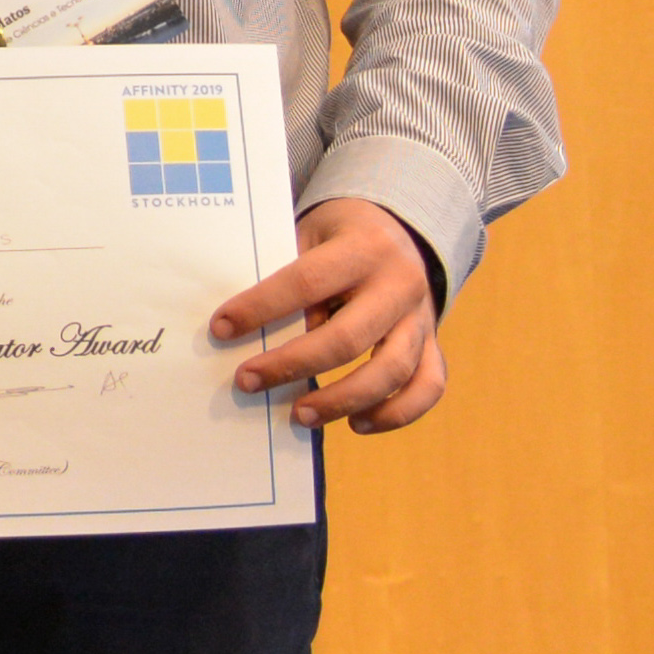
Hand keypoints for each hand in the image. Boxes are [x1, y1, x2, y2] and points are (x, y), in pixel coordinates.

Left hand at [213, 196, 446, 431]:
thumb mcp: (311, 234)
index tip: (220, 329)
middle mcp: (401, 284)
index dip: (261, 307)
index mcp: (365, 248)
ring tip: (299, 416)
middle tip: (247, 382)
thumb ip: (291, 275)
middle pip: (348, 337)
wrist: (402, 230)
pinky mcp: (433, 344)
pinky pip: (427, 387)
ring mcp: (423, 318)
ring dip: (342, 400)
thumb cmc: (340, 236)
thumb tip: (247, 329)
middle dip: (292, 365)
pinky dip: (396, 413)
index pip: (306, 282)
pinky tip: (357, 424)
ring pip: (392, 370)